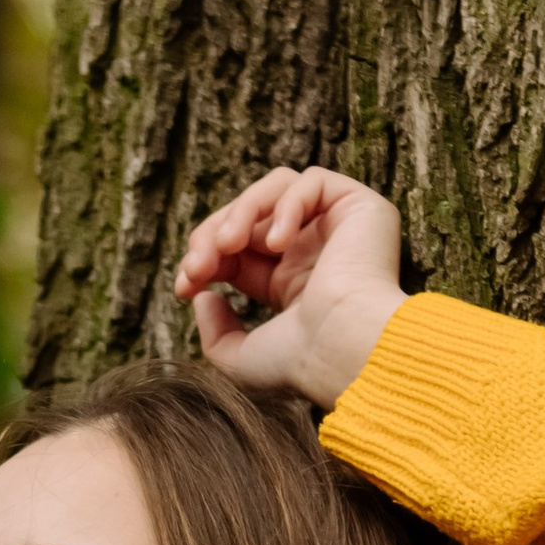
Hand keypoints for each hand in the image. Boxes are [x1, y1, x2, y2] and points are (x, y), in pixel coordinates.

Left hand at [173, 165, 405, 412]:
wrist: (345, 351)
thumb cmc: (303, 362)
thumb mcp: (242, 358)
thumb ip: (216, 334)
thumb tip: (204, 297)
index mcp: (292, 283)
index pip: (238, 249)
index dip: (204, 258)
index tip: (185, 285)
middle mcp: (315, 252)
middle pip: (249, 216)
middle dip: (212, 235)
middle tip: (198, 266)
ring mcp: (337, 228)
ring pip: (275, 189)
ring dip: (240, 211)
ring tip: (227, 244)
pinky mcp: (359, 208)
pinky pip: (311, 181)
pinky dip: (285, 205)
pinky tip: (277, 243)